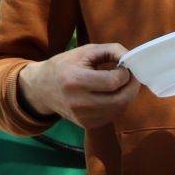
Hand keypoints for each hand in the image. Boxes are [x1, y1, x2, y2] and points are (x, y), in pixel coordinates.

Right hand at [17, 42, 138, 127]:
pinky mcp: (86, 124)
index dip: (126, 74)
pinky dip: (118, 104)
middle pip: (120, 100)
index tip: (125, 66)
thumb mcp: (85, 51)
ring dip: (127, 95)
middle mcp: (79, 102)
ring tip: (122, 84)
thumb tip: (131, 58)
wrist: (42, 88)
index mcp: (75, 80)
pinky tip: (112, 94)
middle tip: (132, 76)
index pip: (113, 82)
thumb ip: (111, 50)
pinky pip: (112, 116)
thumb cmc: (65, 65)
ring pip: (119, 110)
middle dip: (132, 87)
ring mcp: (83, 117)